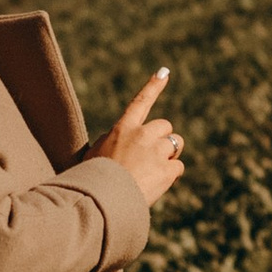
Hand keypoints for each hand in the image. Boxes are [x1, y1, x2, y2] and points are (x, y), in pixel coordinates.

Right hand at [87, 65, 185, 207]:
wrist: (101, 200)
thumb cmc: (93, 180)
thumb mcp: (94, 155)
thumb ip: (109, 142)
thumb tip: (113, 138)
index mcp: (123, 128)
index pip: (140, 102)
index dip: (153, 86)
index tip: (164, 72)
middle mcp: (142, 135)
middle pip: (165, 127)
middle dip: (163, 140)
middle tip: (152, 158)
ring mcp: (156, 151)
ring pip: (175, 145)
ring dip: (169, 156)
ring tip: (151, 173)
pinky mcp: (167, 170)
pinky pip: (178, 167)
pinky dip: (171, 176)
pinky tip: (156, 185)